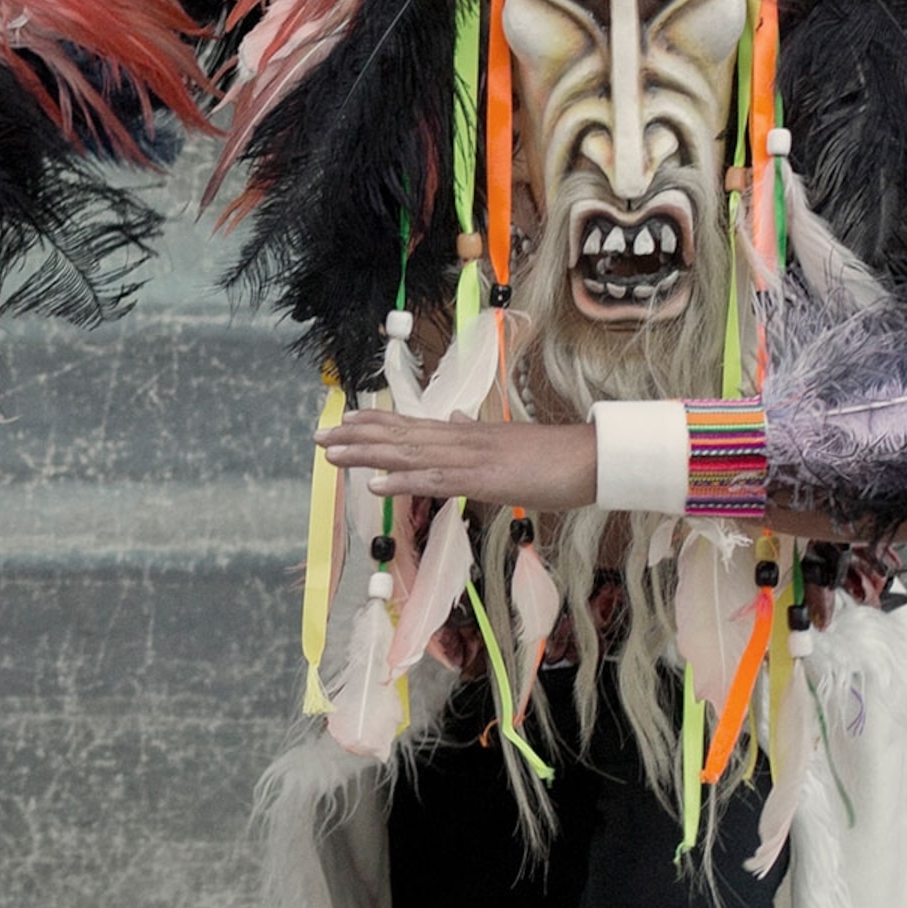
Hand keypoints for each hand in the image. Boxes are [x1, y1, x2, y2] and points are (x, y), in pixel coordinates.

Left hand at [321, 409, 595, 512]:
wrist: (588, 457)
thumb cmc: (552, 456)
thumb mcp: (507, 443)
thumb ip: (477, 433)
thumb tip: (457, 420)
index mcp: (464, 433)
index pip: (410, 425)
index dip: (374, 423)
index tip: (342, 420)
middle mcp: (460, 439)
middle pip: (399, 436)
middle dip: (356, 437)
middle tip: (318, 438)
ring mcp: (469, 458)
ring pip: (408, 453)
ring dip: (367, 454)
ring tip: (332, 454)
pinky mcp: (481, 480)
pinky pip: (434, 482)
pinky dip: (402, 483)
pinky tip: (375, 487)